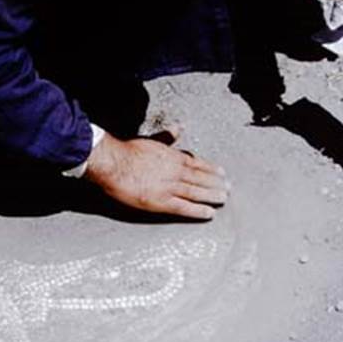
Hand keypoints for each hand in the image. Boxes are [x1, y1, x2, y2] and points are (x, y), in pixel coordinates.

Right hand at [84, 129, 228, 219]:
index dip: (211, 169)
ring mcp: (170, 187)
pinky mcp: (161, 202)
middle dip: (216, 184)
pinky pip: (185, 207)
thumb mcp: (151, 140)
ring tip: (223, 200)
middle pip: (201, 179)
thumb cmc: (127, 151)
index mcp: (173, 157)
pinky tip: (208, 213)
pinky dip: (198, 210)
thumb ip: (166, 136)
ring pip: (197, 192)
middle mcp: (176, 172)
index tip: (221, 173)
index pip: (197, 163)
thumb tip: (178, 128)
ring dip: (212, 196)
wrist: (114, 163)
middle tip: (228, 189)